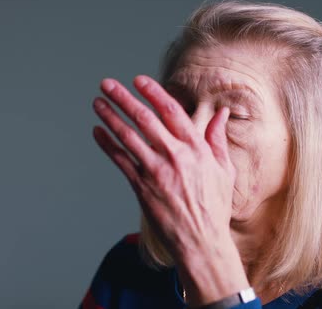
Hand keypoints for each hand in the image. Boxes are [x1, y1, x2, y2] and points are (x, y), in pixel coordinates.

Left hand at [92, 75, 248, 303]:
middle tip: (107, 84)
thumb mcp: (224, 170)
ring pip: (128, 137)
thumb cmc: (214, 206)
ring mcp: (155, 171)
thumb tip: (222, 113)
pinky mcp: (141, 187)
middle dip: (123, 98)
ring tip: (97, 103)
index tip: (138, 80)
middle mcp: (174, 156)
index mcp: (196, 148)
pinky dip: (107, 145)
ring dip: (110, 117)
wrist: (201, 241)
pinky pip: (120, 161)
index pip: (171, 111)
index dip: (153, 93)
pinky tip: (97, 132)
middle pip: (144, 119)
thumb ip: (217, 139)